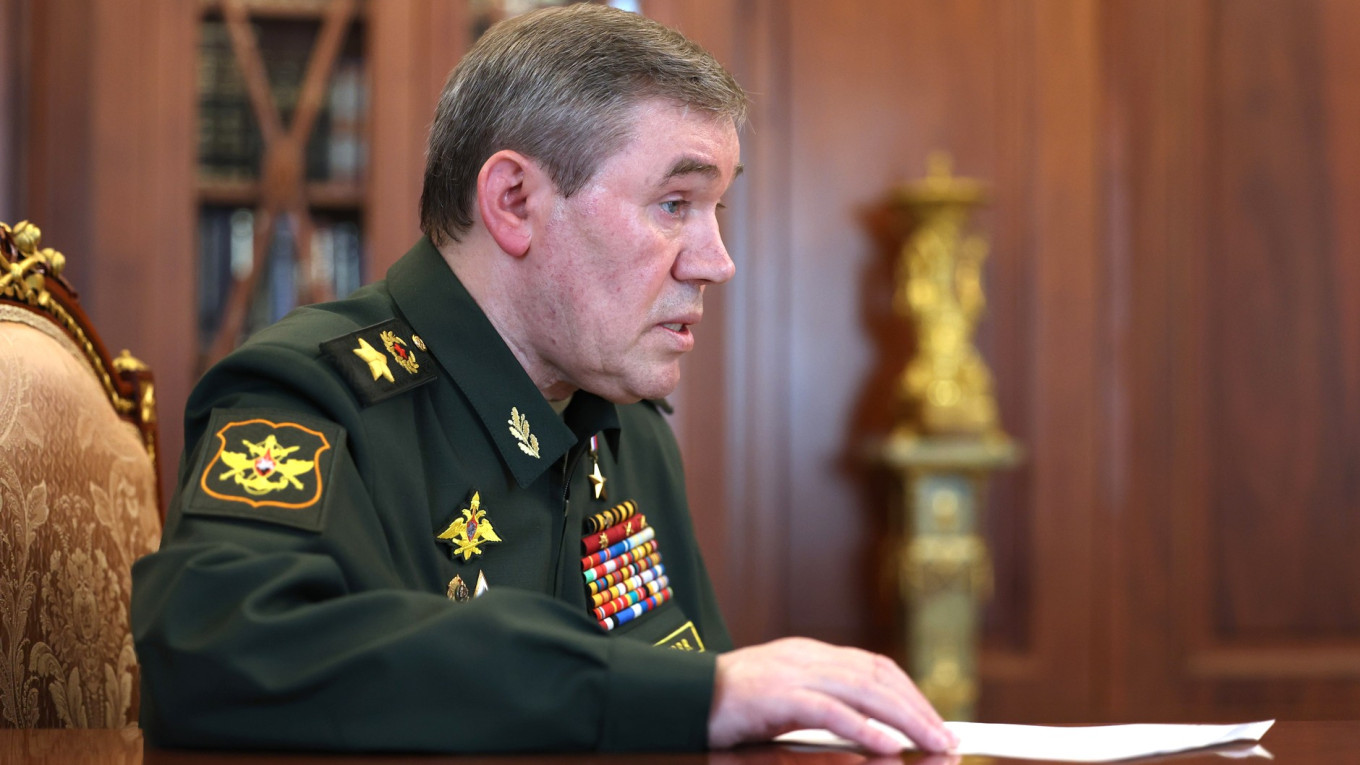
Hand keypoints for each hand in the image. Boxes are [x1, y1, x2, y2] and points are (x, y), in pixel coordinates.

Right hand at [707, 637, 956, 754]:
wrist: (684, 695)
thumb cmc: (732, 706)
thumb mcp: (786, 698)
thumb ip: (823, 704)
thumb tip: (871, 729)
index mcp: (811, 654)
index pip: (874, 667)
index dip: (911, 693)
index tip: (935, 721)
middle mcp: (808, 657)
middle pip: (879, 678)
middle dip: (919, 709)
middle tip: (948, 739)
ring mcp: (794, 673)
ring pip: (865, 691)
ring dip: (906, 720)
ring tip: (933, 744)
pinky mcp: (779, 696)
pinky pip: (831, 711)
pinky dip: (864, 728)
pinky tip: (887, 746)